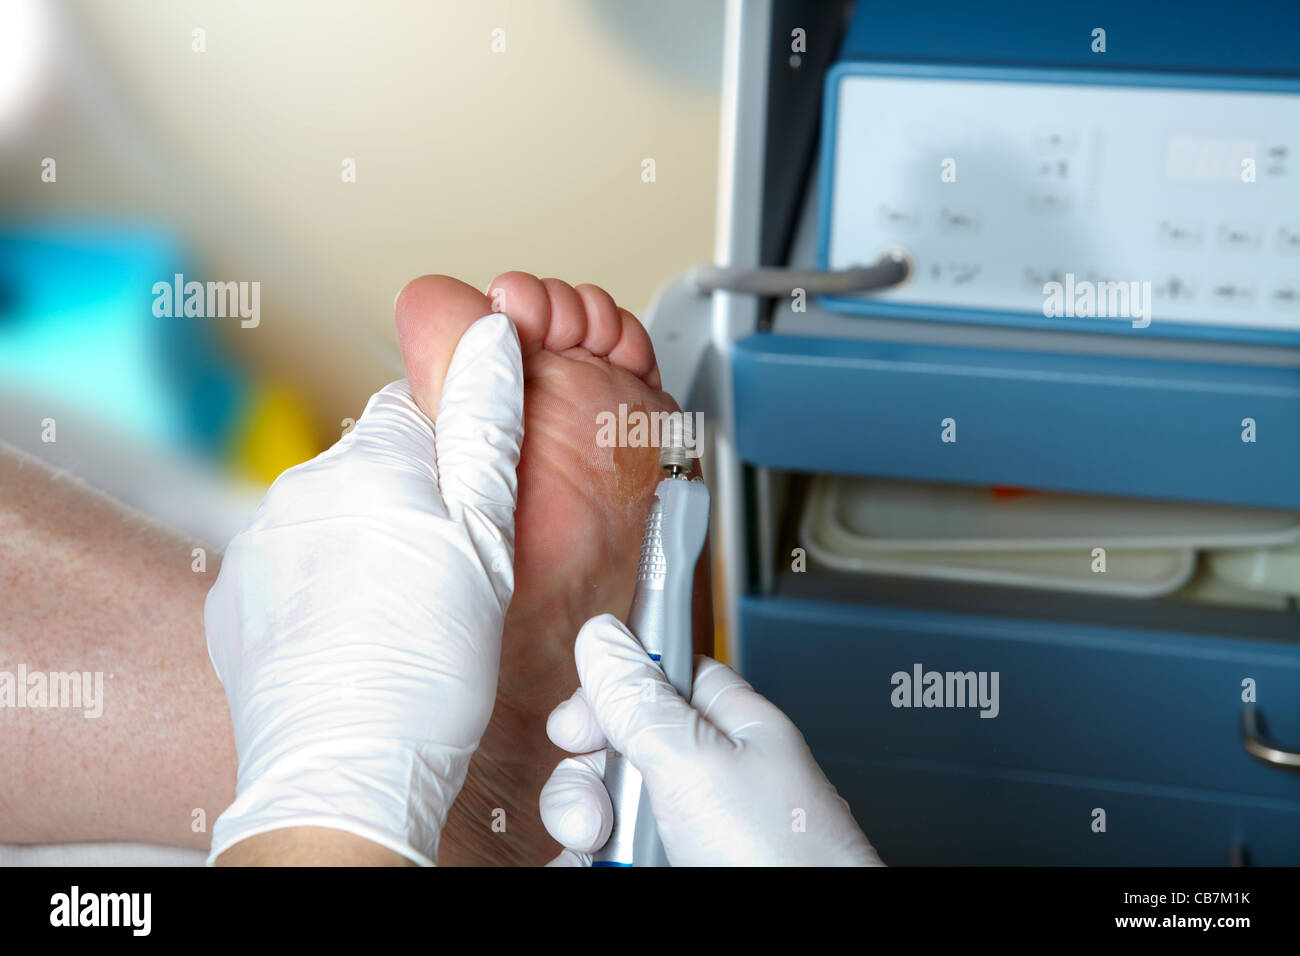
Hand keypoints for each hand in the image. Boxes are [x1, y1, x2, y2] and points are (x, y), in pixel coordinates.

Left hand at [204, 313, 522, 865]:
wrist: (347, 772)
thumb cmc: (427, 668)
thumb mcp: (486, 540)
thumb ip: (485, 428)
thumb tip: (489, 333)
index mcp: (369, 463)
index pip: (416, 409)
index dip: (456, 459)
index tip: (469, 514)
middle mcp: (299, 489)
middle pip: (373, 464)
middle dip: (410, 502)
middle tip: (445, 578)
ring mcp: (258, 544)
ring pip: (333, 516)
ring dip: (366, 544)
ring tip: (396, 618)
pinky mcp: (236, 595)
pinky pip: (292, 565)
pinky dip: (322, 587)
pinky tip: (352, 635)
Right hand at [539, 614, 883, 865]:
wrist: (809, 936)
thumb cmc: (786, 858)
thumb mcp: (698, 762)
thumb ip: (642, 700)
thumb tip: (603, 637)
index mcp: (730, 726)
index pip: (661, 676)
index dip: (613, 691)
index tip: (578, 720)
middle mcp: (707, 775)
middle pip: (618, 746)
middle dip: (588, 774)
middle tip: (597, 806)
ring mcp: (686, 827)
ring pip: (603, 806)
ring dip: (582, 823)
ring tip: (600, 849)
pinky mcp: (665, 864)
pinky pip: (605, 857)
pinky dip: (586, 862)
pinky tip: (592, 868)